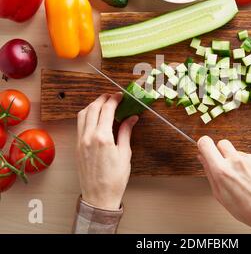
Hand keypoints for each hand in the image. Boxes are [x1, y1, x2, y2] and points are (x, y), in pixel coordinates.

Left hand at [76, 93, 137, 210]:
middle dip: (102, 99)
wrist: (99, 196)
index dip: (114, 99)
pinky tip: (95, 118)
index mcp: (102, 138)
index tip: (120, 96)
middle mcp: (88, 137)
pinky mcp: (77, 147)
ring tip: (102, 104)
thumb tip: (131, 118)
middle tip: (112, 96)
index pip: (106, 110)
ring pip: (82, 115)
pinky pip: (79, 125)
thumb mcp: (124, 153)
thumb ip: (126, 132)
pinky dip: (86, 116)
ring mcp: (80, 141)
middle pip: (92, 109)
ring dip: (92, 106)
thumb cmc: (114, 179)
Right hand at [197, 136, 250, 233]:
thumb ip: (210, 173)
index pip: (206, 143)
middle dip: (221, 151)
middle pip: (222, 143)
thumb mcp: (220, 195)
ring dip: (237, 160)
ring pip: (238, 152)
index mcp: (222, 170)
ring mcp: (250, 159)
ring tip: (242, 178)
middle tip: (224, 164)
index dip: (203, 144)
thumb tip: (203, 159)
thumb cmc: (247, 209)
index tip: (205, 148)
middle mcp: (235, 161)